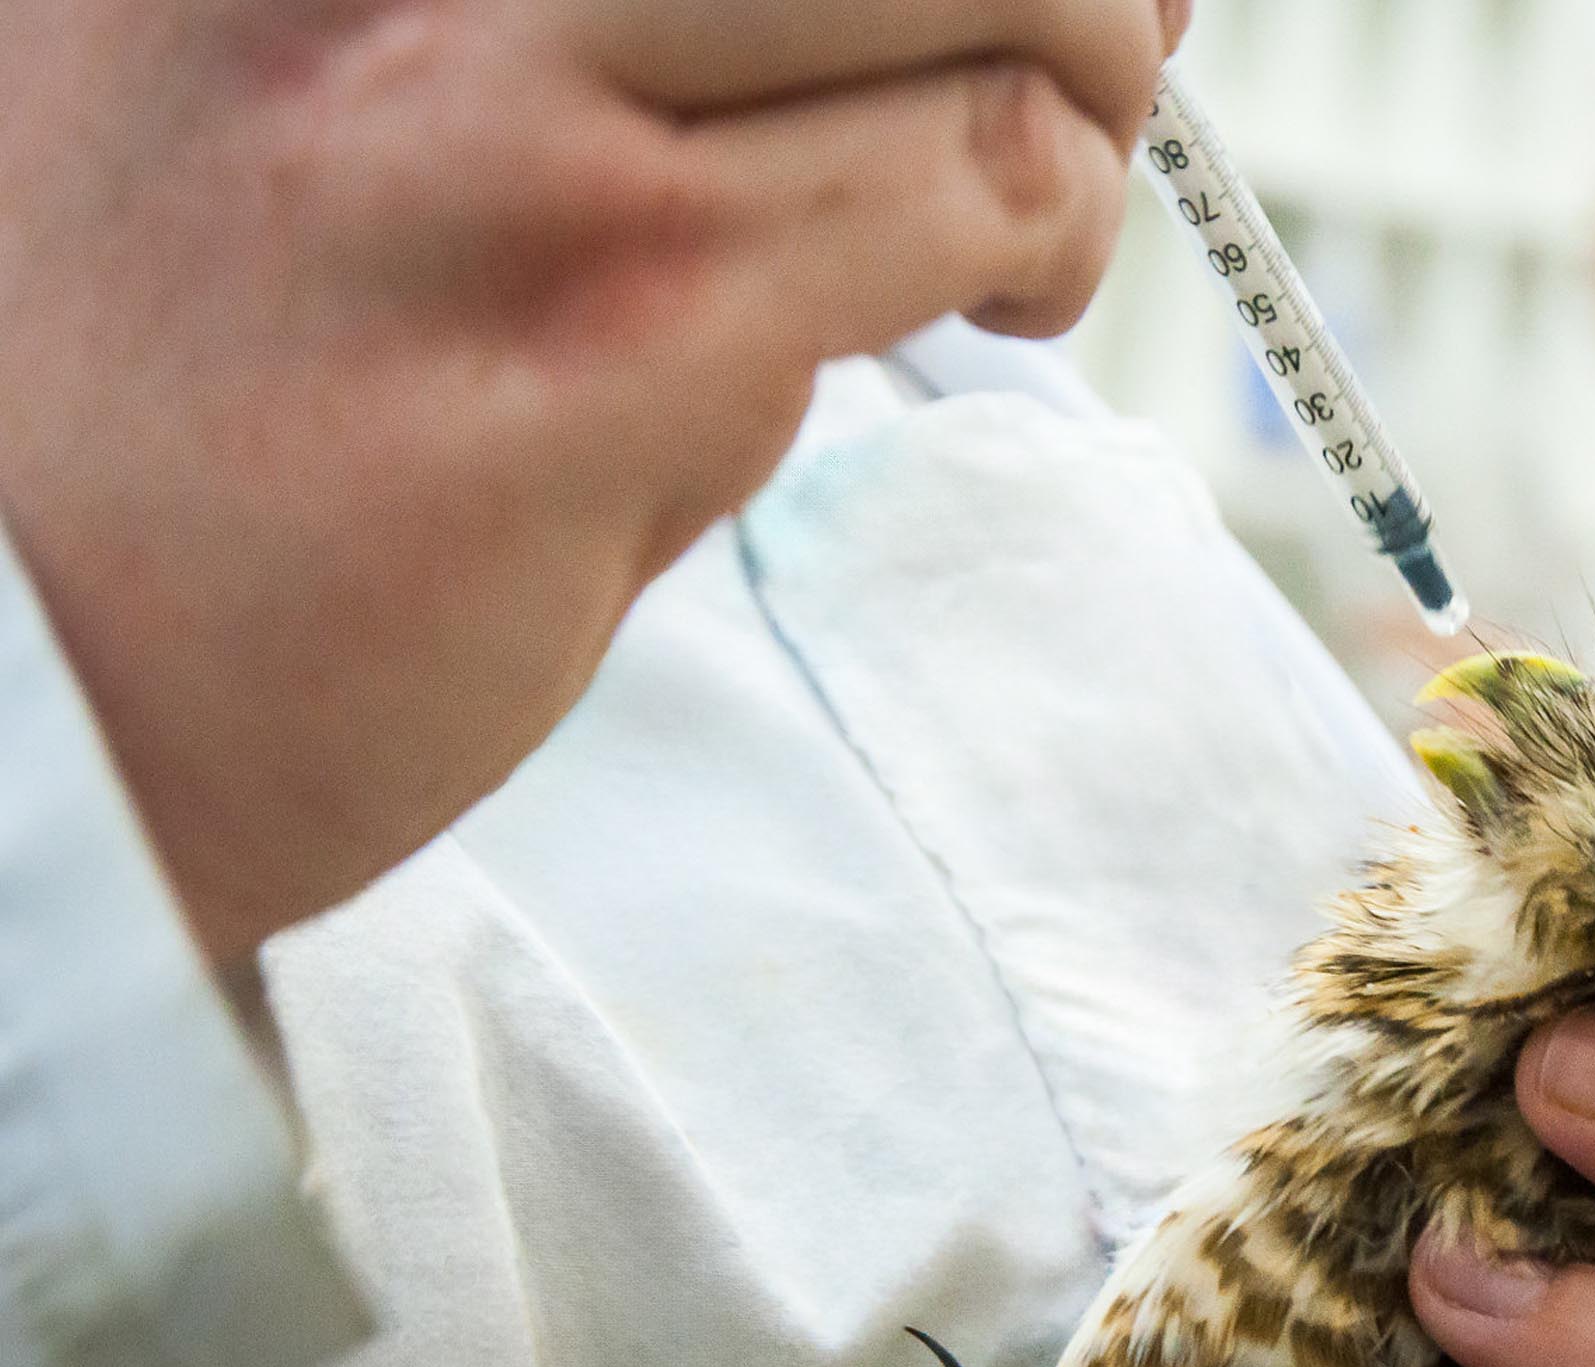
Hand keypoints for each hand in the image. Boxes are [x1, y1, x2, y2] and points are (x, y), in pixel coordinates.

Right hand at [0, 0, 1186, 963]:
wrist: (35, 686)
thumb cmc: (198, 409)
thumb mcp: (322, 106)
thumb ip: (581, 37)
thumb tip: (899, 25)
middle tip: (1102, 72)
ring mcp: (492, 139)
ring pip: (980, 12)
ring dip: (1082, 106)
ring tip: (1038, 219)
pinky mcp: (594, 345)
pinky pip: (950, 202)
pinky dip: (1041, 237)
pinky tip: (1005, 299)